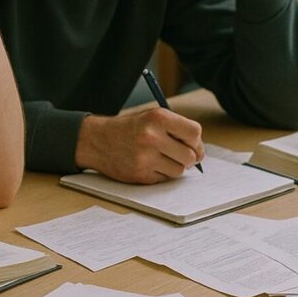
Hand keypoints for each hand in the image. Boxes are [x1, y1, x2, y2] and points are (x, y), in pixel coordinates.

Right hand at [74, 108, 203, 183]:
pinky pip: (165, 179)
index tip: (193, 146)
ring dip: (175, 167)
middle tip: (180, 156)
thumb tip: (200, 151)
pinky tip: (150, 165)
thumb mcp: (151, 117)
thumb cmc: (130, 128)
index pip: (194, 133)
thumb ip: (176, 129)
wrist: (97, 140)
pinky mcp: (140, 174)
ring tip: (162, 159)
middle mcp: (152, 136)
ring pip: (179, 170)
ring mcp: (145, 157)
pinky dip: (161, 174)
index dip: (197, 142)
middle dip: (189, 158)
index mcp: (158, 117)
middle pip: (190, 155)